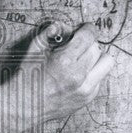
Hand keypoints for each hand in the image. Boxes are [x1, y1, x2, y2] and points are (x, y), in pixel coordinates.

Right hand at [0, 23, 114, 132]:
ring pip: (106, 63)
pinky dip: (92, 73)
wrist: (25, 107)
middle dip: (88, 43)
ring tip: (83, 59)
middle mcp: (79, 76)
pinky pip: (100, 78)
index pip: (89, 37)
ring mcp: (85, 89)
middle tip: (77, 45)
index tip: (86, 28)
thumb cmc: (27, 78)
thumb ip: (48, 33)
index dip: (88, 28)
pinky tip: (78, 74)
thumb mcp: (34, 50)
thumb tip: (61, 25)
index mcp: (65, 61)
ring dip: (96, 57)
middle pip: (97, 48)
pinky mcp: (87, 98)